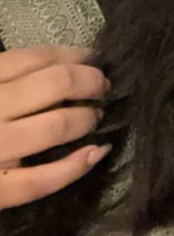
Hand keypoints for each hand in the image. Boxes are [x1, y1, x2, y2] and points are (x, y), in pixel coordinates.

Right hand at [0, 45, 110, 207]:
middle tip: (101, 85)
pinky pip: (42, 181)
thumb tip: (48, 62)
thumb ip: (2, 72)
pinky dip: (75, 166)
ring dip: (86, 118)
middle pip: (56, 84)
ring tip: (95, 115)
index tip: (92, 58)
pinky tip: (96, 153)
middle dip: (89, 81)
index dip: (74, 55)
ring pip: (55, 127)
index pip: (35, 57)